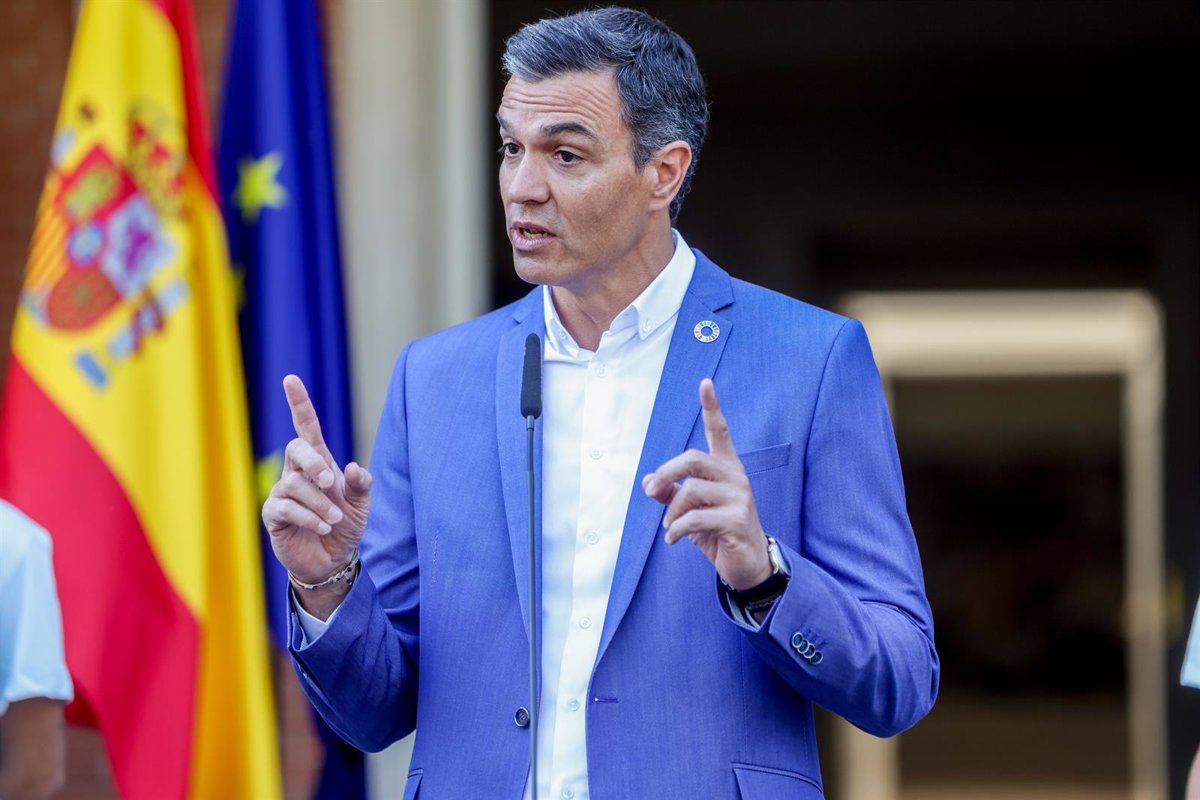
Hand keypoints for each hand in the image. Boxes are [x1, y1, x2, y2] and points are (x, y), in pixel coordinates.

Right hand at [261, 375, 371, 612]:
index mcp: (319, 462)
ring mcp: (283, 492)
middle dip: (313, 462)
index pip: (306, 427)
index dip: (299, 403)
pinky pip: (285, 507)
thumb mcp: (362, 505)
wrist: (332, 559)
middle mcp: (298, 472)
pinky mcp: (274, 514)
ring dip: (318, 503)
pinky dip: (308, 517)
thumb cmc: (345, 525)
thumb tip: (354, 467)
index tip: (290, 380)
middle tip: (330, 481)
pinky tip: (322, 527)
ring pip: (294, 484)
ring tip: (334, 519)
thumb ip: (361, 485)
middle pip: (295, 448)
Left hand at [642, 378, 772, 590]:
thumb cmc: (718, 531)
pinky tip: (672, 539)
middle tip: (651, 492)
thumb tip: (647, 483)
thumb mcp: (690, 510)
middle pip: (692, 459)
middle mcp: (735, 477)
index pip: (720, 431)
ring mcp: (739, 497)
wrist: (748, 564)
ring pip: (690, 491)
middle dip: (665, 473)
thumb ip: (670, 493)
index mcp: (726, 468)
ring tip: (669, 527)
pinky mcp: (736, 519)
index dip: (712, 407)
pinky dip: (676, 530)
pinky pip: (694, 518)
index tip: (705, 383)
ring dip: (671, 512)